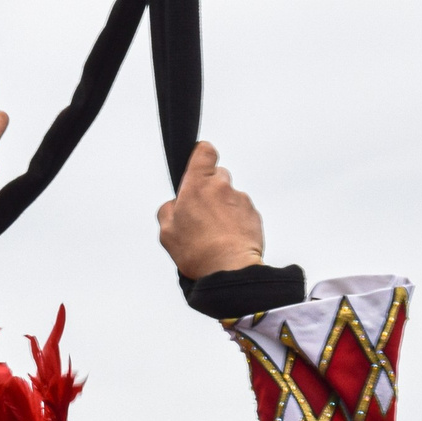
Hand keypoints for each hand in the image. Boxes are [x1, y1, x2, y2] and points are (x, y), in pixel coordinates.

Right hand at [155, 143, 264, 279]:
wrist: (230, 270)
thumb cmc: (198, 253)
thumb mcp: (167, 234)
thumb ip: (167, 211)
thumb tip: (174, 205)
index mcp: (197, 184)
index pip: (205, 151)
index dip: (201, 157)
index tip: (199, 167)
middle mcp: (221, 186)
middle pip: (218, 175)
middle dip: (210, 190)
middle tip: (202, 213)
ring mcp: (241, 199)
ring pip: (230, 196)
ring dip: (224, 208)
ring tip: (216, 233)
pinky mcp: (254, 214)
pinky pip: (243, 212)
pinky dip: (237, 222)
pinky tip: (229, 239)